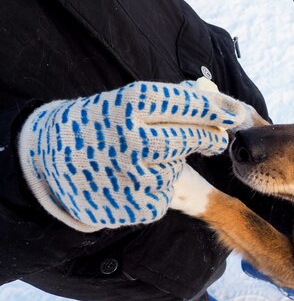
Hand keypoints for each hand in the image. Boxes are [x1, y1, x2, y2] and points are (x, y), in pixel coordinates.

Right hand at [19, 81, 261, 231]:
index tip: (237, 114)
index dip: (215, 110)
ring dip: (170, 165)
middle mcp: (134, 138)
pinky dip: (155, 188)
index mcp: (130, 105)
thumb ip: (168, 101)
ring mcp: (135, 175)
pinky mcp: (137, 205)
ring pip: (176, 168)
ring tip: (143, 161)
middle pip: (191, 138)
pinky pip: (162, 194)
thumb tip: (213, 96)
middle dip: (210, 138)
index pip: (186, 104)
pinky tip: (130, 182)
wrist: (49, 161)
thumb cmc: (97, 125)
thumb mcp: (124, 102)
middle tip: (217, 140)